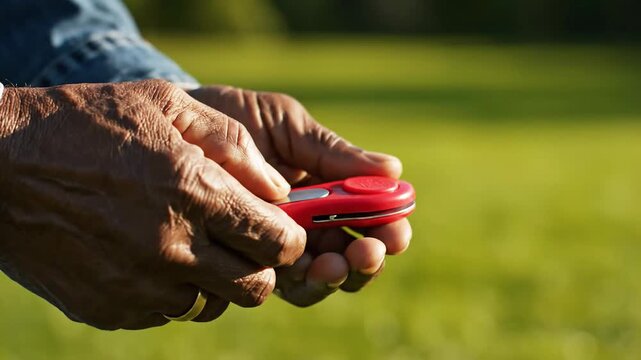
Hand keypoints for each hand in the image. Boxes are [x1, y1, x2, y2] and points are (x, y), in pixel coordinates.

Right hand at [0, 80, 304, 328]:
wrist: (0, 165)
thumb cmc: (89, 123)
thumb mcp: (168, 106)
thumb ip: (235, 146)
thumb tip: (278, 189)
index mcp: (194, 192)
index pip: (276, 241)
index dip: (289, 238)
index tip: (282, 230)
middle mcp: (171, 247)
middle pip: (255, 286)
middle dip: (261, 265)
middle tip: (244, 242)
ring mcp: (138, 285)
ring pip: (214, 305)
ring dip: (217, 280)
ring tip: (193, 245)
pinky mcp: (110, 309)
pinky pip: (167, 313)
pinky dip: (173, 290)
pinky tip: (152, 256)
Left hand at [188, 86, 411, 305]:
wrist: (178, 129)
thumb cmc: (237, 120)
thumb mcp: (287, 125)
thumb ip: (332, 151)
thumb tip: (393, 169)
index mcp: (328, 188)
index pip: (368, 216)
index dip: (388, 227)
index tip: (395, 230)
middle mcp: (309, 222)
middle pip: (352, 255)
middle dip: (366, 259)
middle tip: (366, 252)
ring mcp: (280, 243)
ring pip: (321, 277)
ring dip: (335, 277)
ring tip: (333, 264)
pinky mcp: (250, 259)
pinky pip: (280, 282)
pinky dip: (297, 281)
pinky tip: (296, 266)